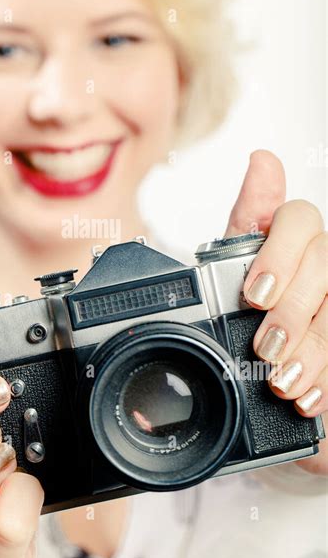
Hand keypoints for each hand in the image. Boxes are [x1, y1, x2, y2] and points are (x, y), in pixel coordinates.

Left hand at [223, 150, 326, 475]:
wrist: (275, 373)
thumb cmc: (252, 309)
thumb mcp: (238, 267)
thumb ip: (249, 220)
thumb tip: (263, 159)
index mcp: (293, 238)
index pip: (300, 218)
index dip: (278, 253)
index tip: (253, 293)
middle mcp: (322, 262)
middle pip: (323, 266)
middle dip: (291, 311)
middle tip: (264, 345)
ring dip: (311, 350)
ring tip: (282, 383)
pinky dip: (327, 379)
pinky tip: (310, 399)